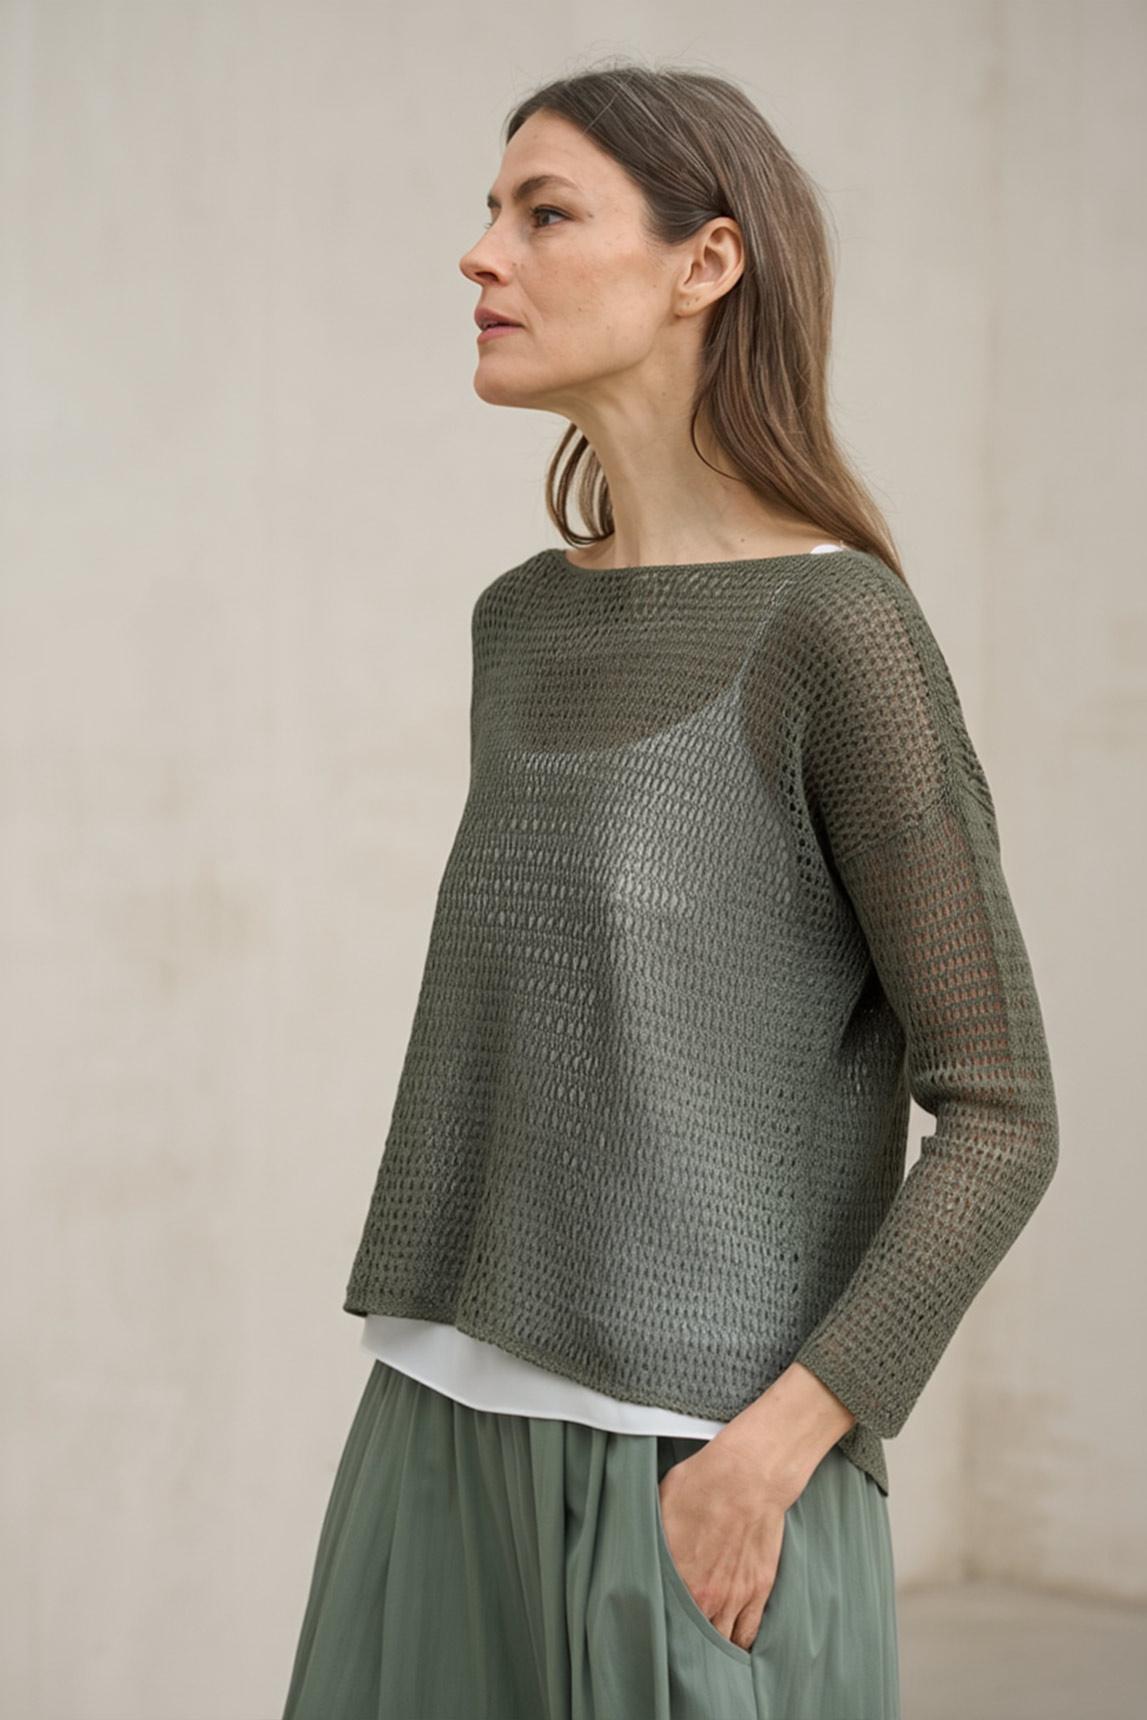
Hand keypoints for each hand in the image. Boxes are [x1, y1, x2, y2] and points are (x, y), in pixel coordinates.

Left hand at [657, 1434, 801, 1654]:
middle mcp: (706, 1595)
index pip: (661, 1622)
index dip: (655, 1631)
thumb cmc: (703, 1482)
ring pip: (721, 1644)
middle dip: (683, 1648)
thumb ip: (650, 1536)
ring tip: (700, 1655)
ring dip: (710, 1650)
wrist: (748, 1475)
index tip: (649, 1634)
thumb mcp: (661, 1503)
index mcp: (677, 1577)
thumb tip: (634, 1547)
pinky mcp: (758, 1590)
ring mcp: (735, 1596)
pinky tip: (730, 1647)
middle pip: (692, 1642)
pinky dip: (738, 1645)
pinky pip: (748, 1633)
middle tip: (675, 1651)